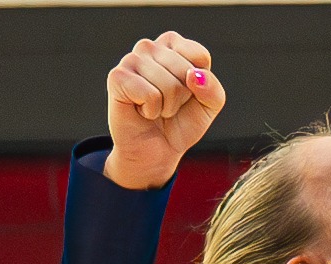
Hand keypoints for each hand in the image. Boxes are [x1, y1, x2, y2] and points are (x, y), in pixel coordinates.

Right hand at [103, 31, 226, 189]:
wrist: (156, 151)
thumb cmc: (180, 123)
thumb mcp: (208, 106)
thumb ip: (213, 89)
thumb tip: (195, 76)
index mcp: (172, 44)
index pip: (200, 56)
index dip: (199, 84)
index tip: (186, 93)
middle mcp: (149, 47)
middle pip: (185, 71)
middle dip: (182, 97)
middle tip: (168, 105)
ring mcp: (131, 59)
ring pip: (169, 85)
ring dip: (167, 106)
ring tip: (154, 109)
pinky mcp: (117, 77)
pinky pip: (150, 95)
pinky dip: (151, 111)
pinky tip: (141, 110)